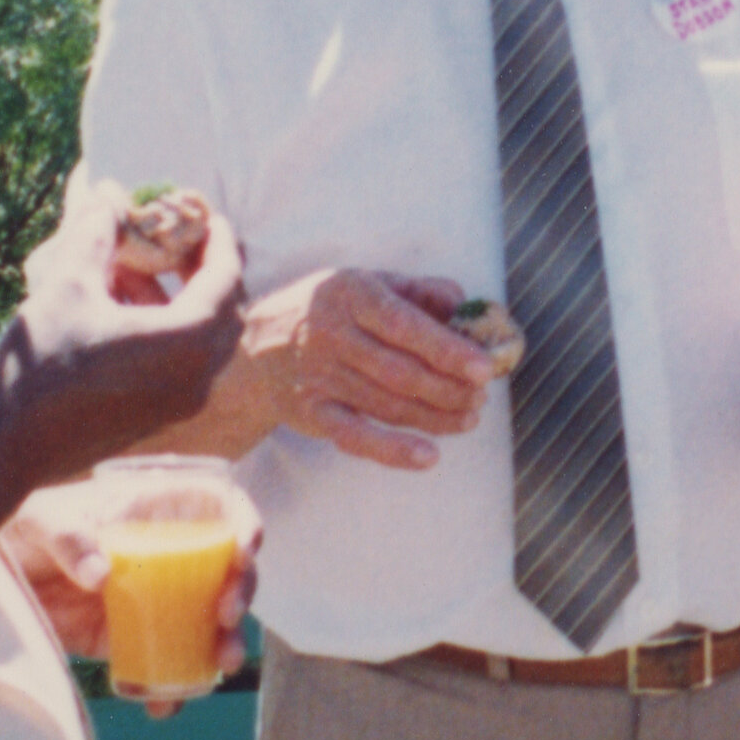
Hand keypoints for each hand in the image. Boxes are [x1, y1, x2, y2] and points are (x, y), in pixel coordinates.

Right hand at [0, 184, 244, 490]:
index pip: (227, 278)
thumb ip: (97, 234)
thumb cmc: (41, 365)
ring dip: (180, 299)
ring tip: (132, 270)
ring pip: (203, 338)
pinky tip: (119, 308)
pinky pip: (183, 362)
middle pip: (225, 311)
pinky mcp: (160, 417)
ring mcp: (181, 403)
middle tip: (180, 240)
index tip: (207, 215)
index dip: (220, 240)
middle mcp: (198, 377)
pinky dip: (167, 329)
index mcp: (188, 342)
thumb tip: (108, 197)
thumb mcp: (68, 285)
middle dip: (206, 269)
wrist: (10, 445)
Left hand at [6, 479, 262, 695]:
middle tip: (227, 617)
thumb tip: (101, 575)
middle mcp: (165, 554)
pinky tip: (164, 704)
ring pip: (208, 622)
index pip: (219, 507)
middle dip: (241, 594)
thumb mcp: (38, 519)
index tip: (243, 552)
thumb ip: (67, 538)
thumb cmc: (18, 526)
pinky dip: (173, 687)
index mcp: (153, 511)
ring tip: (220, 666)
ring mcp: (152, 600)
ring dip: (223, 645)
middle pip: (228, 570)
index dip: (243, 525)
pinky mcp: (128, 639)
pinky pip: (165, 664)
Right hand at [243, 268, 495, 470]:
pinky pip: (356, 436)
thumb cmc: (327, 311)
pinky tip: (427, 456)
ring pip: (388, 405)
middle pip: (401, 372)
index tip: (484, 368)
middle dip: (449, 389)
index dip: (447, 349)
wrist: (255, 347)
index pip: (404, 324)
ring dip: (436, 417)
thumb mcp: (366, 283)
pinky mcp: (313, 412)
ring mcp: (320, 377)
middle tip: (480, 397)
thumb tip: (463, 302)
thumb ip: (418, 290)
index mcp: (350, 294)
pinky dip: (392, 450)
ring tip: (468, 418)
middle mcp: (331, 334)